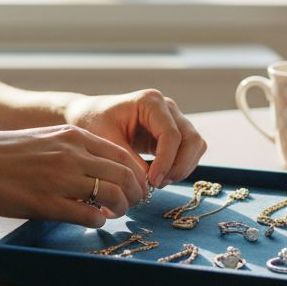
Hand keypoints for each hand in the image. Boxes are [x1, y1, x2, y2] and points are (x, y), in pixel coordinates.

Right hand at [0, 125, 148, 227]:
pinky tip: (93, 221)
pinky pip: (89, 216)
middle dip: (135, 193)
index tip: (136, 185)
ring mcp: (62, 180)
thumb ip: (74, 149)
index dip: (136, 174)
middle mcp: (72, 155)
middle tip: (133, 203)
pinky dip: (98, 221)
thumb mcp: (46, 138)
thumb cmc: (5, 154)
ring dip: (120, 209)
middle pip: (125, 176)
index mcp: (73, 136)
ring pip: (112, 196)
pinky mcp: (49, 205)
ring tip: (113, 213)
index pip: (122, 155)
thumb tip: (99, 167)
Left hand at [64, 89, 207, 187]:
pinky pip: (190, 150)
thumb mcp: (106, 140)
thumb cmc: (94, 122)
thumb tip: (149, 183)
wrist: (90, 116)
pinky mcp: (174, 132)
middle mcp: (167, 107)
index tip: (153, 181)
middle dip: (179, 165)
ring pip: (196, 145)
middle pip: (191, 138)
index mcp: (150, 101)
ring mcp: (174, 118)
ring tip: (159, 182)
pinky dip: (181, 166)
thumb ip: (129, 160)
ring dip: (183, 167)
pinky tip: (161, 176)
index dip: (166, 160)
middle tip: (159, 184)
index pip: (171, 134)